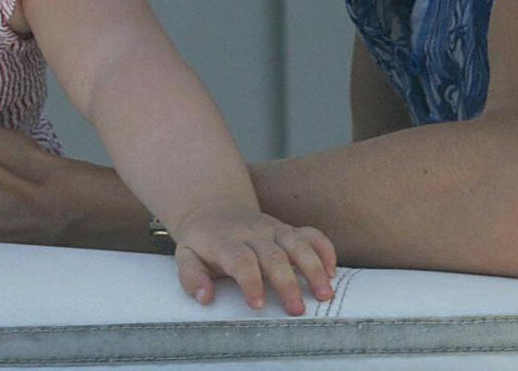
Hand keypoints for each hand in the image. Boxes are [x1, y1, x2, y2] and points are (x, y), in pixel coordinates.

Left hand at [172, 198, 335, 315]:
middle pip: (273, 254)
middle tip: (297, 310)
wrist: (213, 207)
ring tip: (325, 294)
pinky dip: (324, 248)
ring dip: (313, 267)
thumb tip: (204, 297)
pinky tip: (332, 270)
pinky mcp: (286, 228)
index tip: (256, 305)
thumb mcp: (185, 255)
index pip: (241, 259)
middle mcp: (253, 233)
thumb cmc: (202, 240)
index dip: (250, 281)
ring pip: (297, 242)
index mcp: (227, 241)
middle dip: (287, 282)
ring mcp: (272, 228)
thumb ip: (191, 276)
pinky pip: (309, 233)